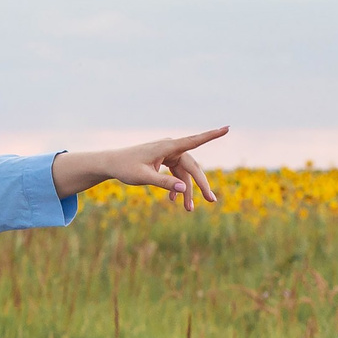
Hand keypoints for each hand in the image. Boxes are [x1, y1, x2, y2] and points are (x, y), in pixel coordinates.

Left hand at [56, 128, 228, 210]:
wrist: (111, 163)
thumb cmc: (125, 167)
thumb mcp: (144, 177)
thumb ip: (164, 183)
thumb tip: (184, 189)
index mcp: (167, 147)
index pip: (194, 140)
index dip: (211, 135)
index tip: (227, 128)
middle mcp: (170, 148)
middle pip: (192, 167)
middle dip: (201, 185)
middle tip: (212, 201)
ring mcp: (168, 154)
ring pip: (184, 173)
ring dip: (187, 190)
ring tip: (188, 210)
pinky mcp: (164, 160)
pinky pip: (176, 174)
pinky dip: (177, 186)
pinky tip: (174, 201)